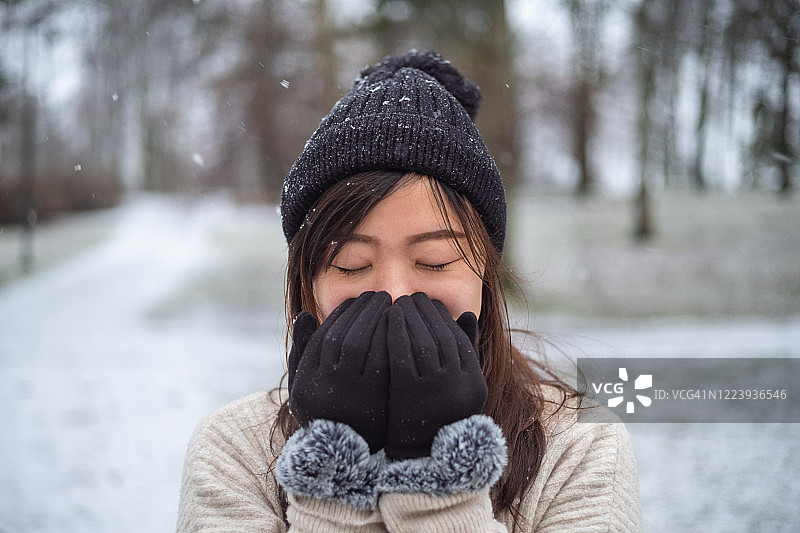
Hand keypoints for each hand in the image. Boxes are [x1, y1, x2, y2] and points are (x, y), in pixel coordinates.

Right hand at [288, 291, 391, 453]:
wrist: (345, 450)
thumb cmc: (326, 407)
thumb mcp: (305, 383)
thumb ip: (303, 349)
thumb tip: (303, 313)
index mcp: (308, 376)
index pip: (325, 333)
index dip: (342, 314)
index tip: (356, 301)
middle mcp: (324, 383)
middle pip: (343, 334)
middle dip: (362, 310)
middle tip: (378, 295)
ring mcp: (348, 391)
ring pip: (361, 343)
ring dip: (376, 318)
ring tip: (390, 304)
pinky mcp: (373, 397)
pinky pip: (381, 358)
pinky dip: (389, 338)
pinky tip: (399, 326)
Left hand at [384, 292, 486, 458]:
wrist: (419, 454)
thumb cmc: (437, 413)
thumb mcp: (459, 385)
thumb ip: (464, 351)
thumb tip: (467, 313)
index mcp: (474, 382)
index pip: (459, 338)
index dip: (443, 317)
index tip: (430, 302)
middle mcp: (459, 385)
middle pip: (441, 336)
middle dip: (425, 312)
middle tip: (412, 296)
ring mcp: (436, 390)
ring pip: (423, 341)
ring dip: (410, 317)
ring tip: (398, 303)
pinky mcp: (410, 394)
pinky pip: (403, 354)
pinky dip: (396, 332)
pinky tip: (386, 320)